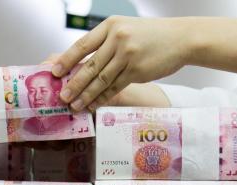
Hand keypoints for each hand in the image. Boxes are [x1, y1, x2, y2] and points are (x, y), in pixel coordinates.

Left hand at [51, 16, 193, 110]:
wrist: (181, 38)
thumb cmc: (152, 36)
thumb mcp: (126, 29)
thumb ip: (107, 43)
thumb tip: (84, 64)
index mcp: (111, 25)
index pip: (82, 45)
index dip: (66, 60)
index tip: (54, 72)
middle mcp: (117, 39)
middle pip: (89, 66)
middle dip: (73, 84)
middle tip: (62, 97)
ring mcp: (127, 55)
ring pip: (101, 79)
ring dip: (86, 95)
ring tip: (75, 106)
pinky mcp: (137, 71)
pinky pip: (115, 87)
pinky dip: (103, 98)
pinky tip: (94, 105)